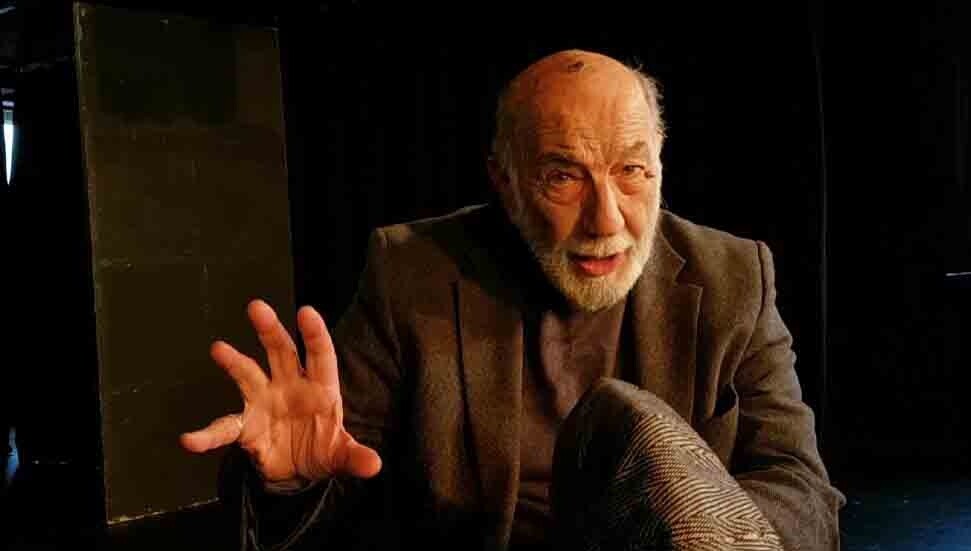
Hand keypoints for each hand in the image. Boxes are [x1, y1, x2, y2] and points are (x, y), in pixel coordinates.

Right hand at [180, 299, 381, 483]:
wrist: (298, 470)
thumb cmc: (323, 449)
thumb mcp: (342, 454)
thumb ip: (356, 457)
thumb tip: (374, 465)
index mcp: (320, 388)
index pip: (320, 356)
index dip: (314, 334)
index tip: (306, 312)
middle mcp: (290, 386)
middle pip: (281, 351)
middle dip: (270, 330)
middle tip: (257, 307)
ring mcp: (264, 402)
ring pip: (248, 374)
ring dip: (234, 362)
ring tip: (218, 348)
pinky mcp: (246, 426)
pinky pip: (225, 427)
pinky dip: (207, 435)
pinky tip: (190, 440)